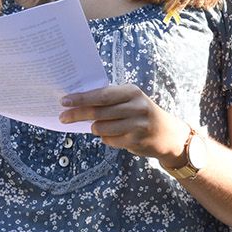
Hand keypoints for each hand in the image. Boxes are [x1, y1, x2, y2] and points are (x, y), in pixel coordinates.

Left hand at [59, 85, 190, 162]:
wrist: (169, 134)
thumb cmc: (140, 113)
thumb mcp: (129, 100)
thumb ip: (108, 100)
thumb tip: (77, 102)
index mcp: (131, 92)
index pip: (100, 94)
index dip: (80, 98)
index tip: (64, 101)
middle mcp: (136, 106)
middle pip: (98, 111)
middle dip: (77, 114)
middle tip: (63, 117)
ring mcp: (137, 124)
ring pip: (101, 128)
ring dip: (94, 128)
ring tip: (95, 126)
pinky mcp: (137, 140)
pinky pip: (110, 140)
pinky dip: (106, 138)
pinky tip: (112, 135)